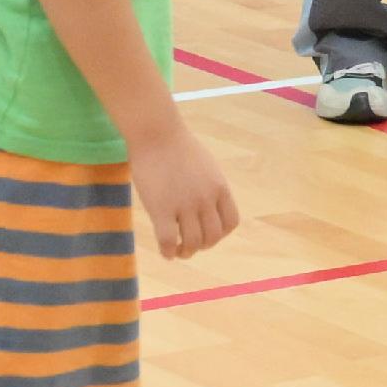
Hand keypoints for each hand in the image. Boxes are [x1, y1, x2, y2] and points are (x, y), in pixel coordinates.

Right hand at [133, 121, 240, 260]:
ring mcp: (185, 204)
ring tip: (179, 251)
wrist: (156, 133)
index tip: (208, 234)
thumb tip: (209, 205)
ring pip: (193, 243)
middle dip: (203, 245)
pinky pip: (169, 241)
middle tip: (190, 246)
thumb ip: (210, 186)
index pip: (230, 222)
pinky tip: (166, 253)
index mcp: (220, 188)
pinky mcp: (161, 209)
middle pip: (213, 236)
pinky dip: (169, 252)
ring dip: (186, 252)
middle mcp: (206, 199)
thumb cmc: (177, 147)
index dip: (220, 234)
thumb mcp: (206, 166)